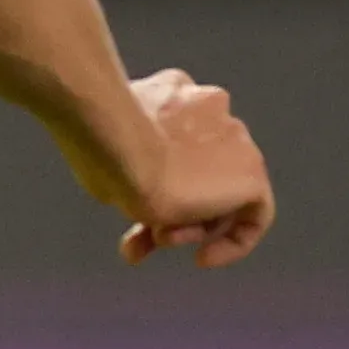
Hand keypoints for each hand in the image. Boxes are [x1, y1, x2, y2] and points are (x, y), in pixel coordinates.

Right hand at [108, 69, 272, 267]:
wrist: (119, 143)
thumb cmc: (97, 144)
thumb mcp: (109, 149)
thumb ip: (130, 160)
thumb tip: (127, 187)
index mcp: (176, 91)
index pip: (173, 141)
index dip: (152, 174)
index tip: (128, 199)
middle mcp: (213, 108)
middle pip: (199, 170)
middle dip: (173, 208)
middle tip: (147, 237)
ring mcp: (237, 140)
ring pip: (219, 193)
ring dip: (190, 224)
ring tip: (163, 241)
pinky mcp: (251, 175)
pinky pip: (251, 216)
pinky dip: (230, 241)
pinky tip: (203, 257)